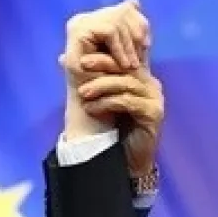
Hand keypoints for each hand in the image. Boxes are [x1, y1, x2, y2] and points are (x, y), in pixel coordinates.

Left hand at [60, 0, 150, 142]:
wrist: (126, 163)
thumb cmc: (113, 132)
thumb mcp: (99, 99)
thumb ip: (86, 77)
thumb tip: (63, 58)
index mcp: (140, 78)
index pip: (123, 57)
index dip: (104, 53)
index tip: (81, 56)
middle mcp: (151, 85)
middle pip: (126, 66)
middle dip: (102, 64)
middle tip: (81, 65)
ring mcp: (154, 99)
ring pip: (126, 83)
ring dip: (101, 86)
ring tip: (82, 93)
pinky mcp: (153, 113)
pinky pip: (127, 102)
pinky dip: (107, 103)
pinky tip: (92, 108)